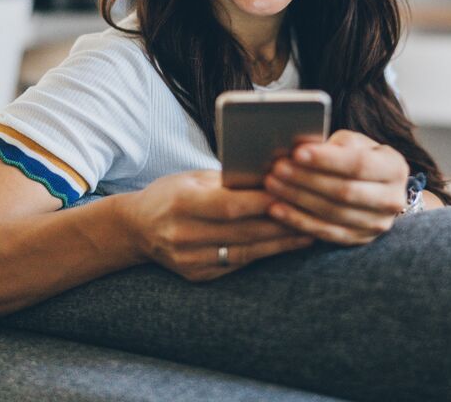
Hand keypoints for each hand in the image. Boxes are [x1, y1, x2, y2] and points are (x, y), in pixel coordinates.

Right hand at [125, 170, 313, 281]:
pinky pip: (237, 263)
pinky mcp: (197, 275)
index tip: (294, 193)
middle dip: (282, 223)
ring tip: (311, 232)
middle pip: (243, 231)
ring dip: (281, 243)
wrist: (136, 229)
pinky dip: (264, 253)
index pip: (231, 205)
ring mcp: (189, 259)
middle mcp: (183, 234)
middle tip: (315, 214)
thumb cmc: (171, 194)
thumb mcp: (193, 178)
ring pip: (246, 251)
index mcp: (182, 203)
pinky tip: (285, 245)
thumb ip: (228, 180)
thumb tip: (272, 175)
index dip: (263, 202)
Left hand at [262, 130, 409, 245]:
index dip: (327, 160)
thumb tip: (300, 147)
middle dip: (306, 179)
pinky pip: (326, 233)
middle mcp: (392, 199)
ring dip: (298, 199)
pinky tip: (276, 209)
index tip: (297, 152)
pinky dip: (298, 221)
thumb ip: (333, 144)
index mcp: (395, 167)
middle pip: (344, 191)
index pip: (359, 165)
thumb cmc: (358, 157)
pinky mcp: (360, 239)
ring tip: (272, 185)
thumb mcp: (354, 143)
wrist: (375, 187)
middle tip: (277, 168)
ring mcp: (377, 224)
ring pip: (333, 213)